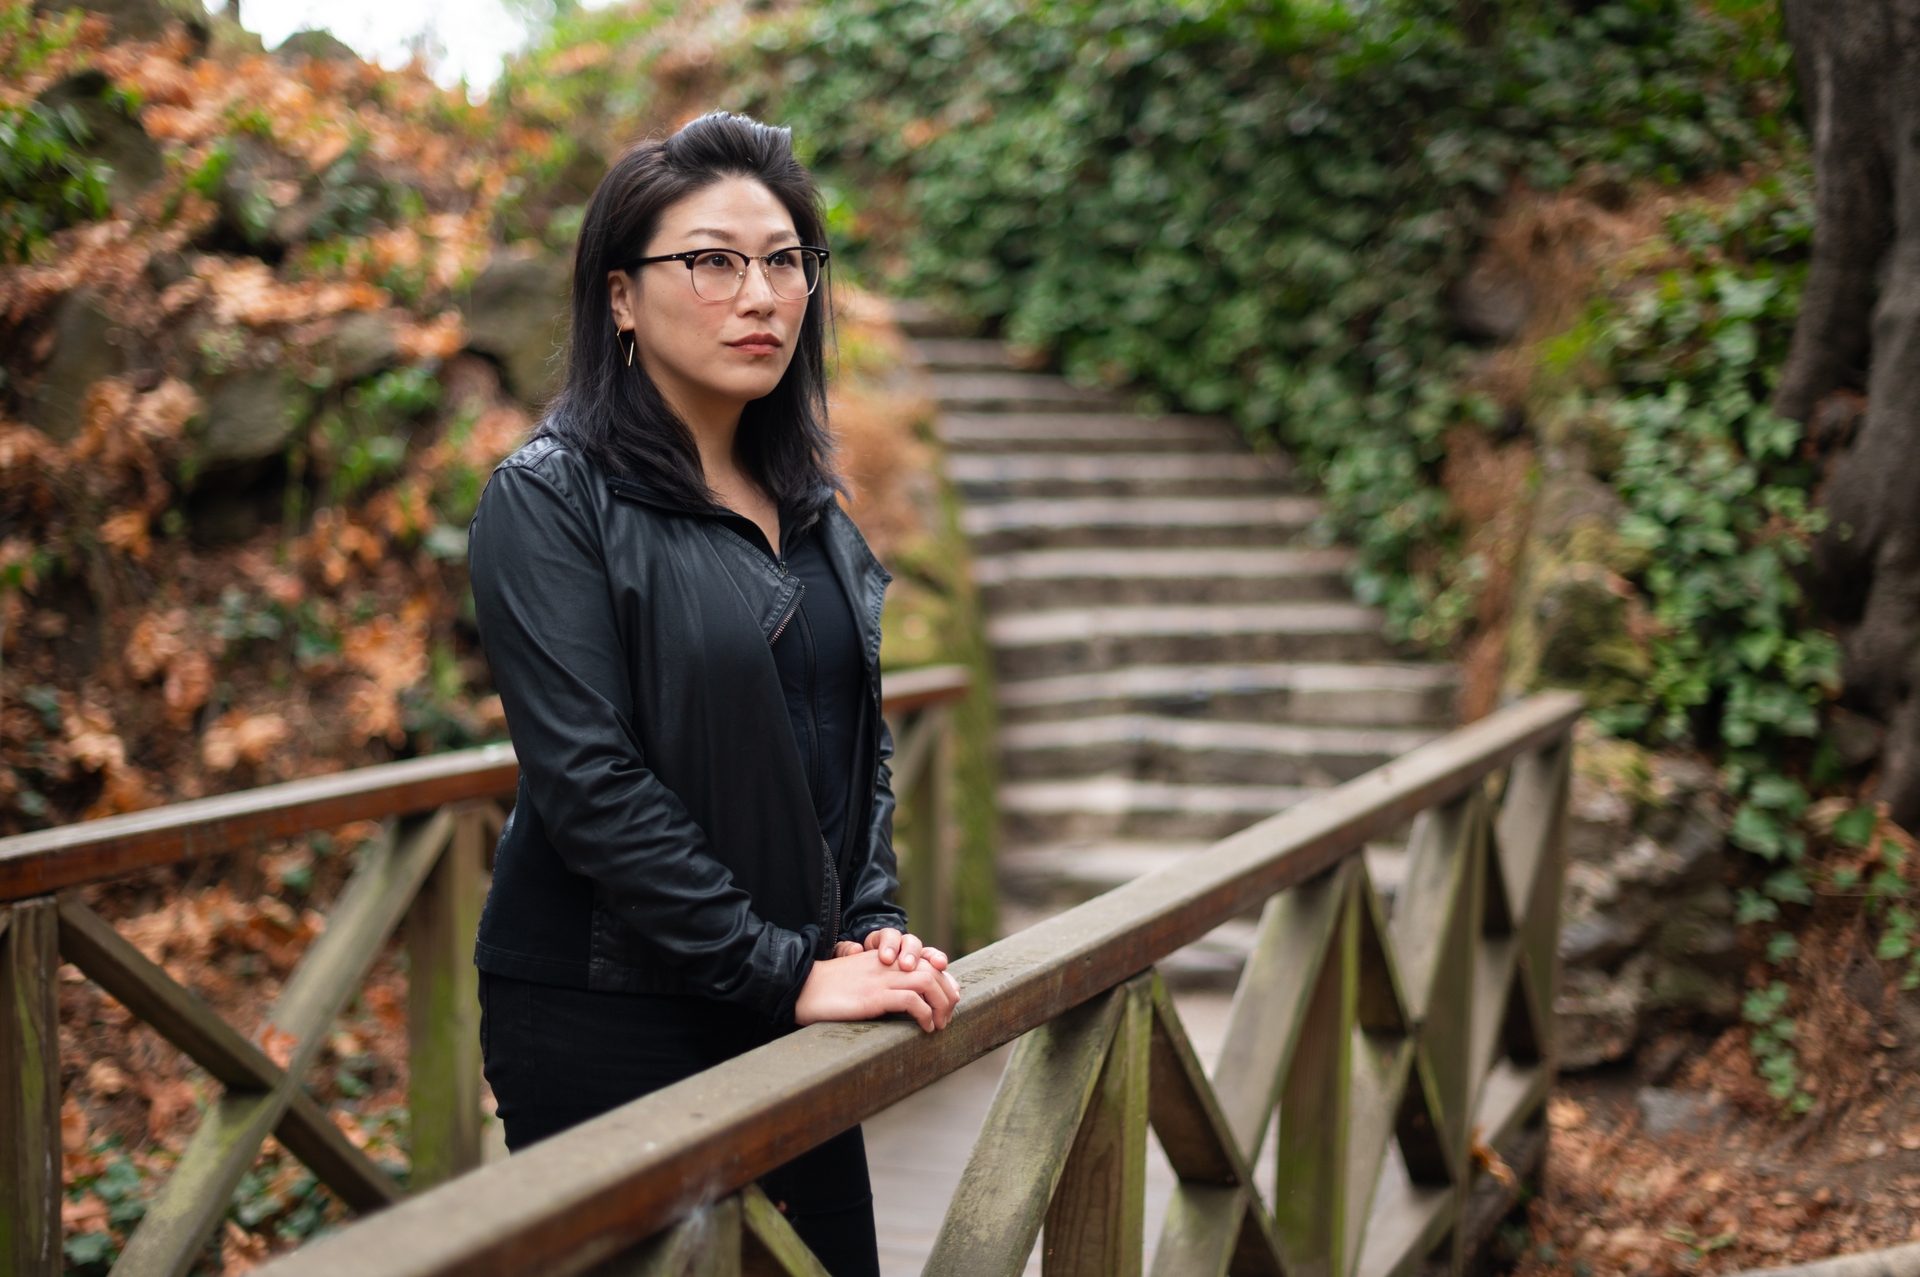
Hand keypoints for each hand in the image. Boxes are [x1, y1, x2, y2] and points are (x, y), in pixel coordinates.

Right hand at [796, 947, 961, 1031]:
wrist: (804, 989)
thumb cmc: (831, 990)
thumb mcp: (863, 979)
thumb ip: (883, 981)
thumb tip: (908, 1001)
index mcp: (885, 957)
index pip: (926, 959)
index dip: (944, 977)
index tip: (951, 995)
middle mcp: (887, 963)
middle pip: (933, 970)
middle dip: (948, 993)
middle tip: (948, 1016)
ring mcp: (882, 978)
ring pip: (928, 982)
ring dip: (941, 1005)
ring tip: (940, 1024)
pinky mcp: (875, 996)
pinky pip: (911, 1001)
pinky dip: (925, 1015)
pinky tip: (924, 1028)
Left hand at [832, 927, 948, 973]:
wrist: (862, 982)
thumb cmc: (853, 971)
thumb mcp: (845, 960)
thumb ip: (846, 951)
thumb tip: (854, 949)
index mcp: (883, 941)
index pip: (888, 936)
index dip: (890, 945)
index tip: (885, 958)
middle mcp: (903, 948)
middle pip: (912, 943)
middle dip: (913, 953)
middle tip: (908, 966)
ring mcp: (917, 962)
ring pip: (929, 956)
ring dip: (935, 962)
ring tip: (939, 968)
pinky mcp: (927, 978)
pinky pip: (940, 976)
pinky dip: (947, 981)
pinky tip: (952, 989)